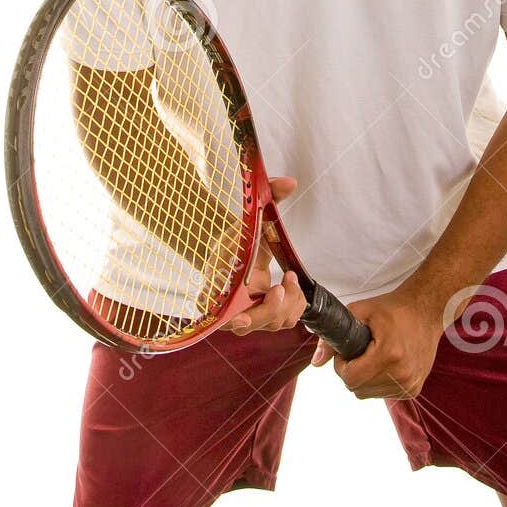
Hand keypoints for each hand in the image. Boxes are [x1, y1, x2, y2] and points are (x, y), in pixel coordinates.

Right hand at [223, 178, 308, 335]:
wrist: (248, 248)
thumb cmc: (245, 235)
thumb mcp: (256, 215)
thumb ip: (270, 196)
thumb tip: (290, 182)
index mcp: (219, 275)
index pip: (212, 306)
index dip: (226, 317)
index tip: (241, 318)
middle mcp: (229, 299)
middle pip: (245, 322)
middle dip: (269, 309)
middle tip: (282, 286)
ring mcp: (246, 310)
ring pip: (267, 324)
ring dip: (287, 305)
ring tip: (290, 281)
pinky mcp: (264, 315)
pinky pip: (282, 322)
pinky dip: (294, 307)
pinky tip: (292, 288)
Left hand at [311, 286, 444, 398]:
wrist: (426, 311)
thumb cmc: (392, 309)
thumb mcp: (360, 312)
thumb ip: (334, 335)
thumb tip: (316, 362)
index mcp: (388, 354)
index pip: (350, 378)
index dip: (342, 365)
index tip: (347, 352)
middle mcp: (401, 374)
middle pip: (357, 389)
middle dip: (352, 372)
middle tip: (360, 352)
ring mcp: (409, 384)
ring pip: (368, 394)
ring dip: (365, 379)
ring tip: (374, 356)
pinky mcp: (413, 390)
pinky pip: (383, 395)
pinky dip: (378, 383)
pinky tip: (386, 364)